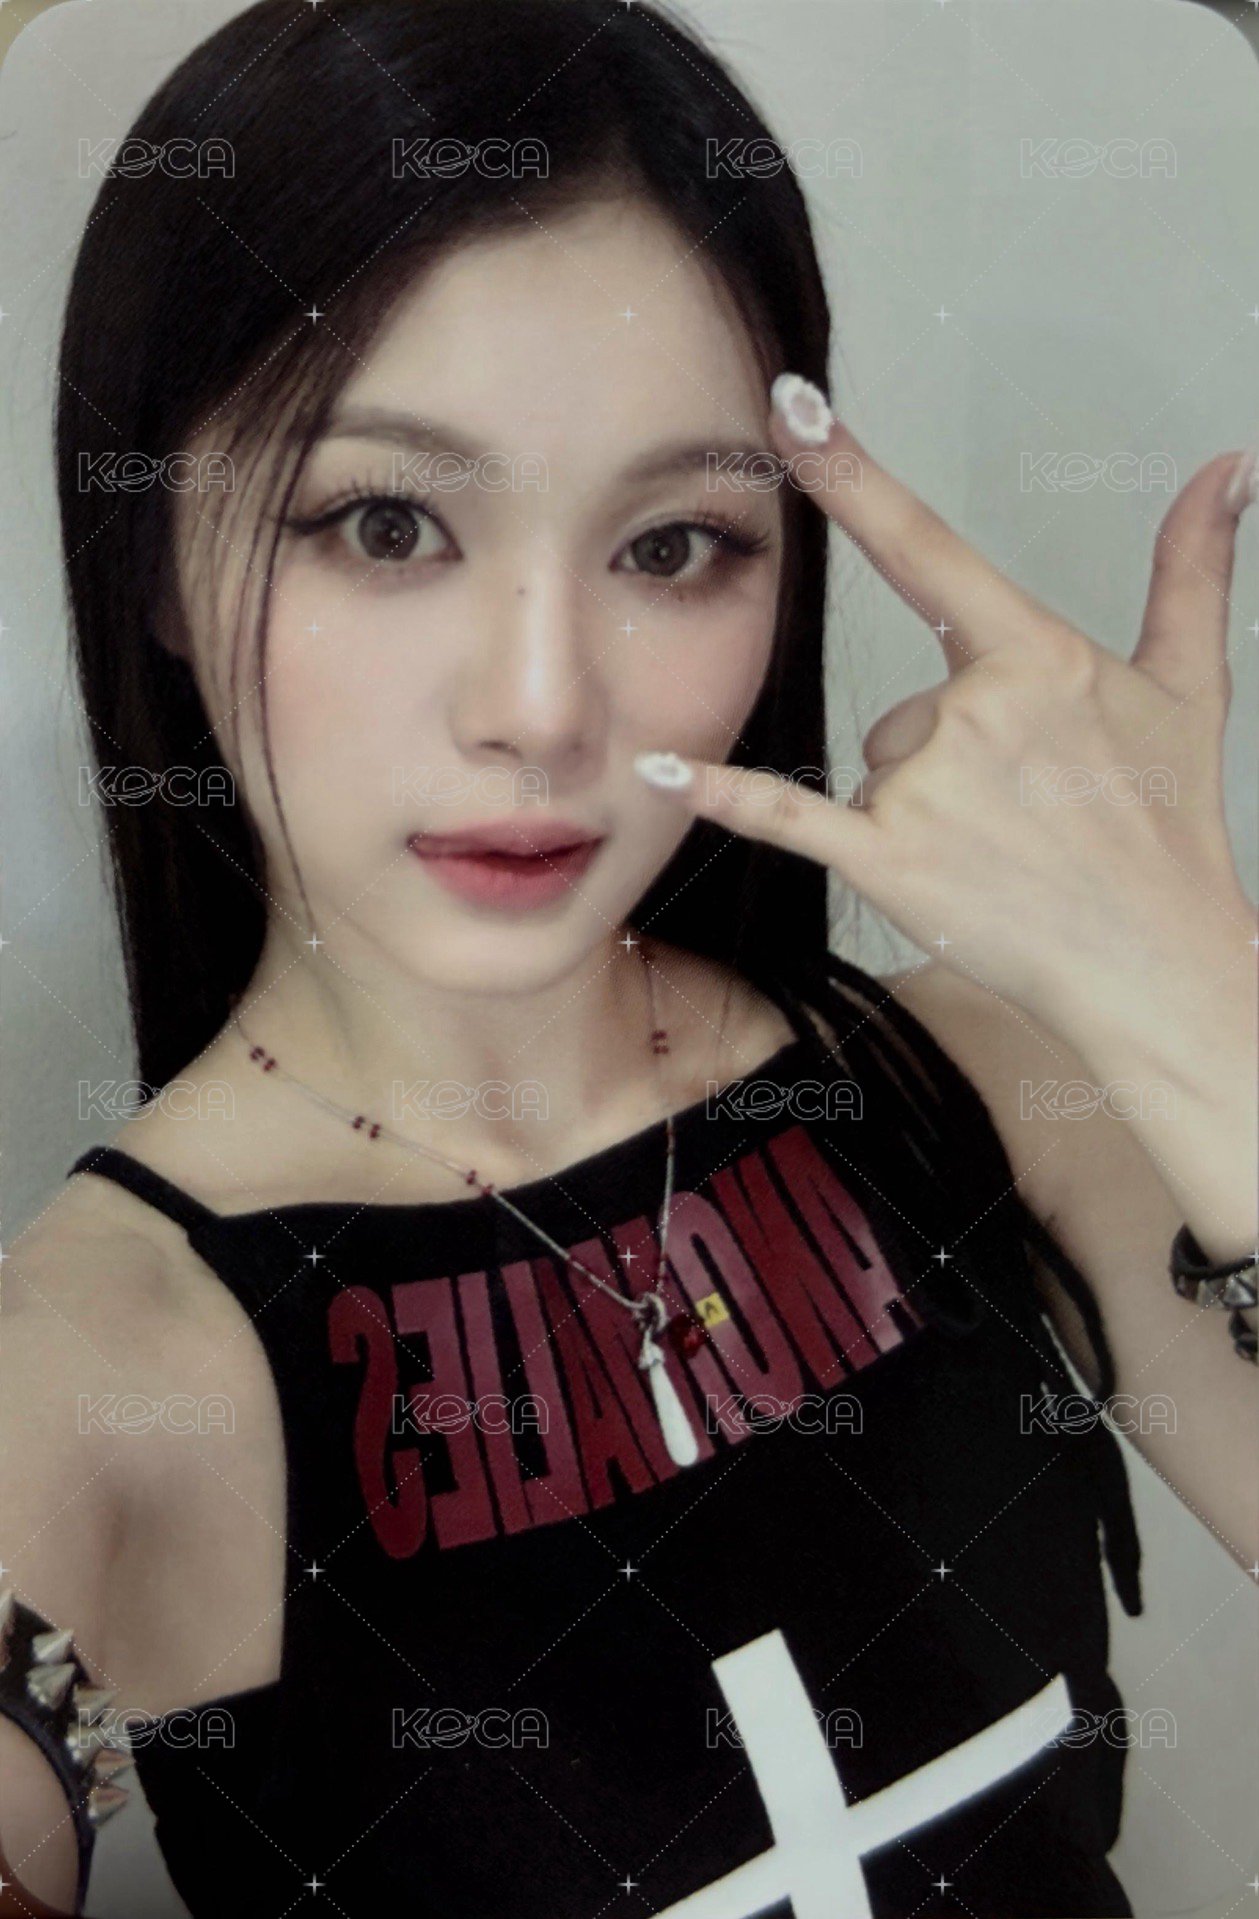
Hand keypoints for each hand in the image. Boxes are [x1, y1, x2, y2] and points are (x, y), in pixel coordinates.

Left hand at [635, 377, 1257, 1034]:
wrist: (1153, 959)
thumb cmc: (1169, 827)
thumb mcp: (1189, 687)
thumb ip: (1190, 568)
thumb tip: (1225, 468)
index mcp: (1036, 656)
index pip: (924, 546)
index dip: (851, 474)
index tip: (791, 407)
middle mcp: (973, 712)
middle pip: (905, 706)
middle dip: (949, 755)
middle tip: (1025, 808)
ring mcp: (926, 788)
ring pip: (878, 767)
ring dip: (920, 805)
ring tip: (997, 849)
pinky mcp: (887, 858)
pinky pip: (785, 813)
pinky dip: (723, 794)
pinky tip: (662, 766)